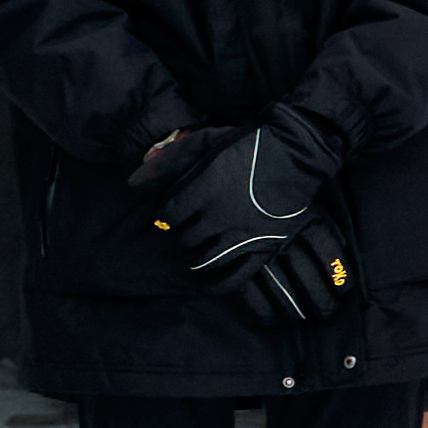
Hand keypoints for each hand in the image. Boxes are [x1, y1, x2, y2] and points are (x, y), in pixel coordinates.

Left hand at [155, 123, 342, 328]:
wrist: (295, 153)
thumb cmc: (245, 145)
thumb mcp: (201, 142)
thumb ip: (166, 163)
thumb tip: (132, 183)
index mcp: (203, 192)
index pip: (168, 215)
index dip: (166, 213)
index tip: (172, 209)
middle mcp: (221, 217)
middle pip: (184, 239)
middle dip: (179, 233)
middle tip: (186, 227)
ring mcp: (244, 236)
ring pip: (203, 260)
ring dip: (193, 256)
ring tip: (196, 247)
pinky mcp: (265, 247)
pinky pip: (235, 279)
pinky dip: (217, 285)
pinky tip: (207, 281)